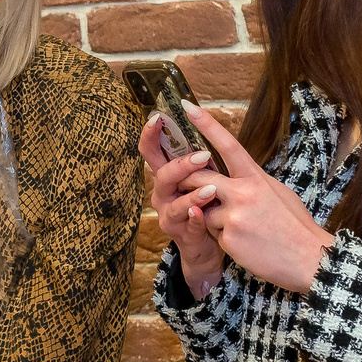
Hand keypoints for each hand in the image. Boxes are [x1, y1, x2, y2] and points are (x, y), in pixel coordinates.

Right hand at [141, 115, 227, 297]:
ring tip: (212, 189)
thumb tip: (203, 122)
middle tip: (204, 156)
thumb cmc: (207, 203)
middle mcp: (162, 194)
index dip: (149, 134)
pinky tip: (203, 213)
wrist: (208, 243)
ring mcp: (169, 215)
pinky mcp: (181, 234)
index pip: (151, 151)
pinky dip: (195, 218)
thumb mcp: (202, 177)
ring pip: (175, 203)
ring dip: (193, 194)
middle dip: (181, 165)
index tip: (157, 117)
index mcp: (166, 175)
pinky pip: (188, 224)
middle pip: (162, 175)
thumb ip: (199, 158)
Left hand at [177, 103, 334, 296]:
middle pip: (199, 177)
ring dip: (214, 220)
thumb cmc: (294, 225)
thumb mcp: (277, 193)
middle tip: (188, 186)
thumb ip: (251, 182)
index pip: (228, 145)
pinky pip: (213, 234)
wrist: (309, 258)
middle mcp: (243, 192)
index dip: (206, 124)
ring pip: (204, 211)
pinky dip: (224, 239)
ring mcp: (235, 215)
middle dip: (189, 182)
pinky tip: (246, 245)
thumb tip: (234, 176)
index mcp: (256, 177)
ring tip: (244, 229)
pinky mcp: (229, 238)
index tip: (187, 107)